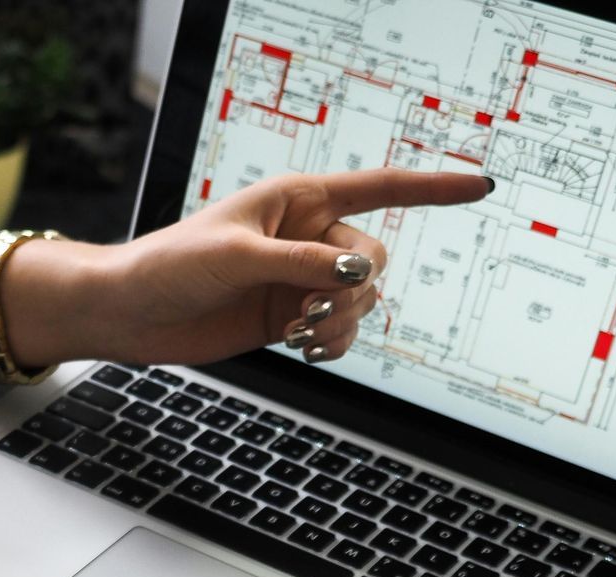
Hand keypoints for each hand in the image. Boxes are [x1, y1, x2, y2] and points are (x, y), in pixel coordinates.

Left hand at [51, 170, 490, 367]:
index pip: (381, 187)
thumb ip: (302, 264)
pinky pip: (340, 332)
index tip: (483, 185)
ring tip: (297, 335)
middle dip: (352, 291)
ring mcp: (301, 280)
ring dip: (341, 322)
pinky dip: (334, 344)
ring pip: (361, 301)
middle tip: (307, 315)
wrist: (132, 313)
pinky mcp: (289, 317)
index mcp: (299, 199)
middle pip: (373, 259)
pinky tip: (308, 352)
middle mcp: (307, 237)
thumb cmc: (172, 266)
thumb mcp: (238, 258)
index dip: (434, 188)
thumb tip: (359, 273)